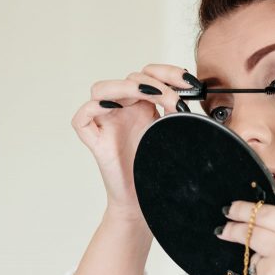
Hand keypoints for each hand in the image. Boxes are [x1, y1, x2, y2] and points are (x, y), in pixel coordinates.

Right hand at [71, 65, 198, 221]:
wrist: (146, 202)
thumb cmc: (157, 171)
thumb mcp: (174, 134)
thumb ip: (179, 111)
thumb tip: (193, 92)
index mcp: (142, 106)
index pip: (149, 74)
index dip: (168, 72)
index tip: (191, 83)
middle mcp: (123, 110)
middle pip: (129, 78)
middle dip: (155, 83)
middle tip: (175, 100)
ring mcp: (106, 123)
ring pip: (101, 89)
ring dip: (126, 87)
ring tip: (150, 97)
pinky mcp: (95, 141)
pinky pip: (82, 118)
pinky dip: (93, 107)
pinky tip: (113, 108)